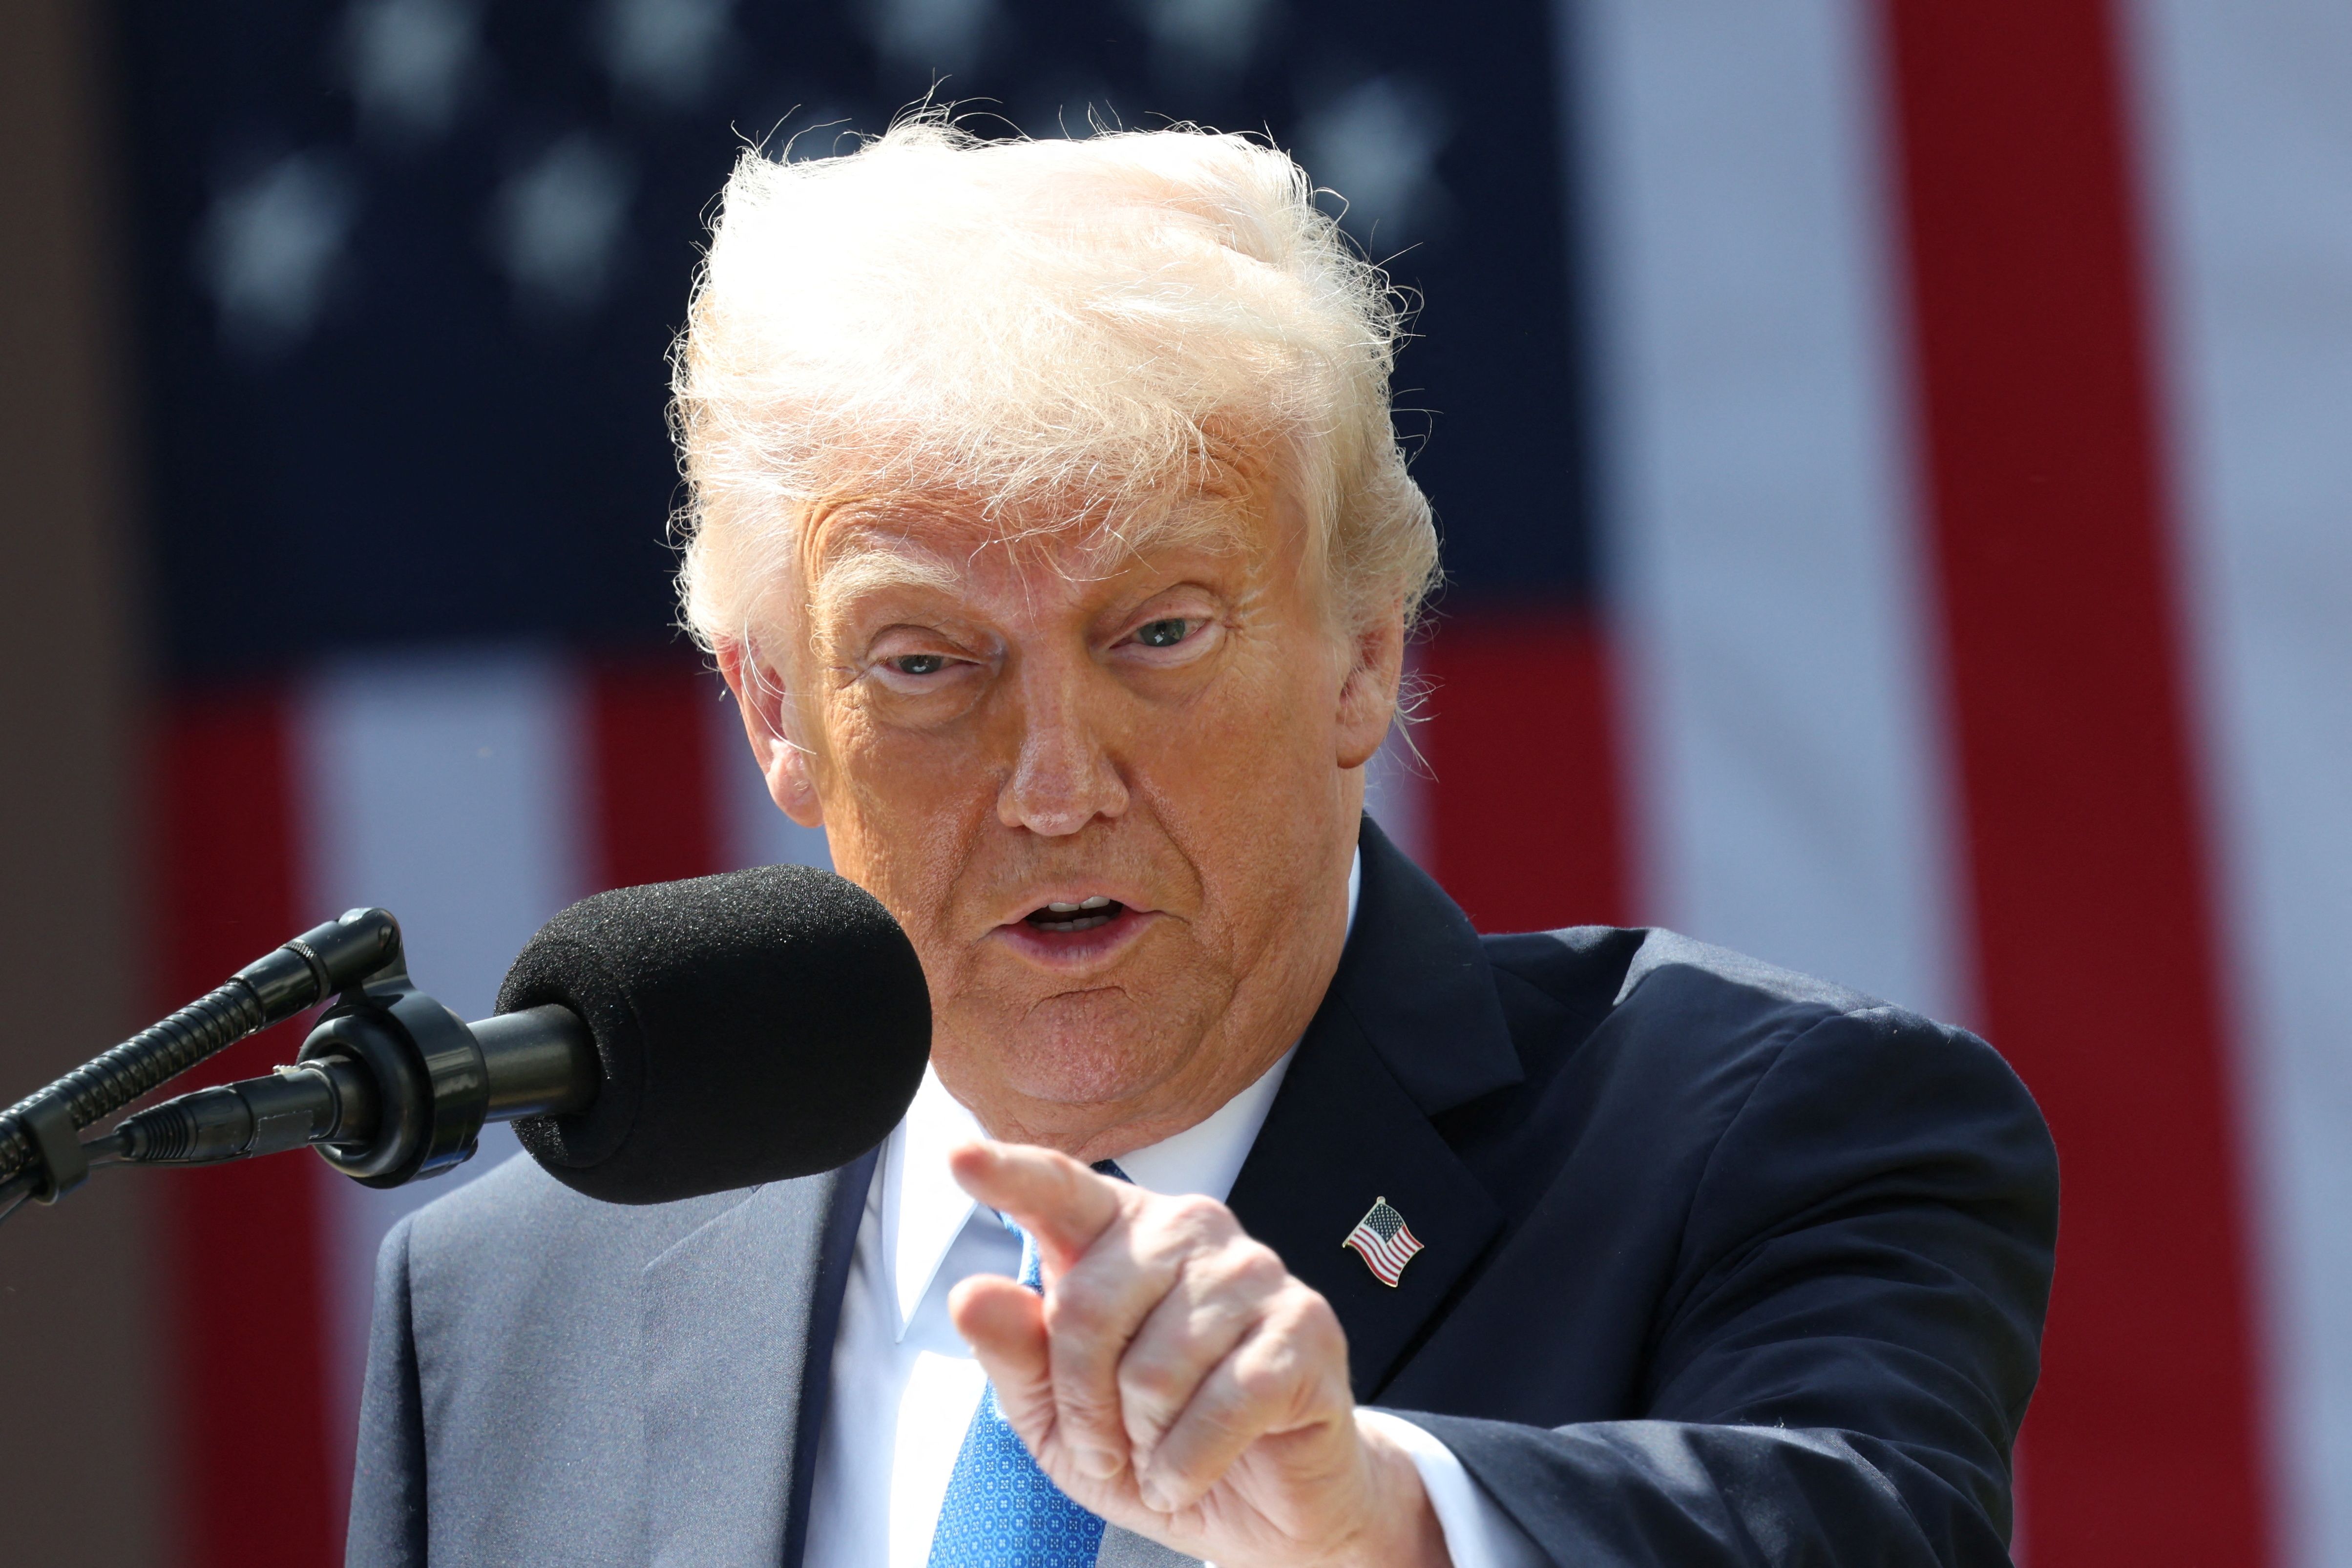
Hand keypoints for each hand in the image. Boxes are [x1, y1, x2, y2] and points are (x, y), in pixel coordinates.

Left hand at [947, 1141, 1449, 1567]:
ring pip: (1154, 1365)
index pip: (1060, 1189)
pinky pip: (1219, 1406)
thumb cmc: (1155, 1443)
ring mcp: (1255, 1272)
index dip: (1011, 1174)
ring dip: (1142, 1439)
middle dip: (1082, 1402)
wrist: (1262, 1508)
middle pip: (1089, 1306)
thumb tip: (972, 1294)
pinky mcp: (1305, 1328)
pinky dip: (1187, 1464)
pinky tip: (1191, 1472)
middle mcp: (1191, 1230)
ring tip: (1159, 1450)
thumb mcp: (1057, 1417)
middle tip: (1105, 1445)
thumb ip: (1015, 1352)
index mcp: (1122, 1233)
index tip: (960, 1158)